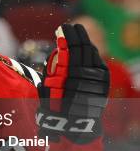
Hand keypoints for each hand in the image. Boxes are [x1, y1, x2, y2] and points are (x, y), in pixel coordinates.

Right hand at [36, 24, 109, 143]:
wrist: (78, 124)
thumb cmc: (57, 109)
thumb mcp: (48, 92)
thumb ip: (51, 73)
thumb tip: (55, 54)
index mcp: (71, 78)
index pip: (72, 50)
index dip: (68, 36)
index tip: (63, 28)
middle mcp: (87, 76)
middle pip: (83, 48)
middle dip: (76, 34)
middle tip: (71, 26)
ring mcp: (98, 78)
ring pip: (92, 53)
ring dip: (85, 41)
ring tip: (78, 33)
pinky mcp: (104, 81)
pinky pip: (97, 61)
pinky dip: (91, 52)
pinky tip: (86, 46)